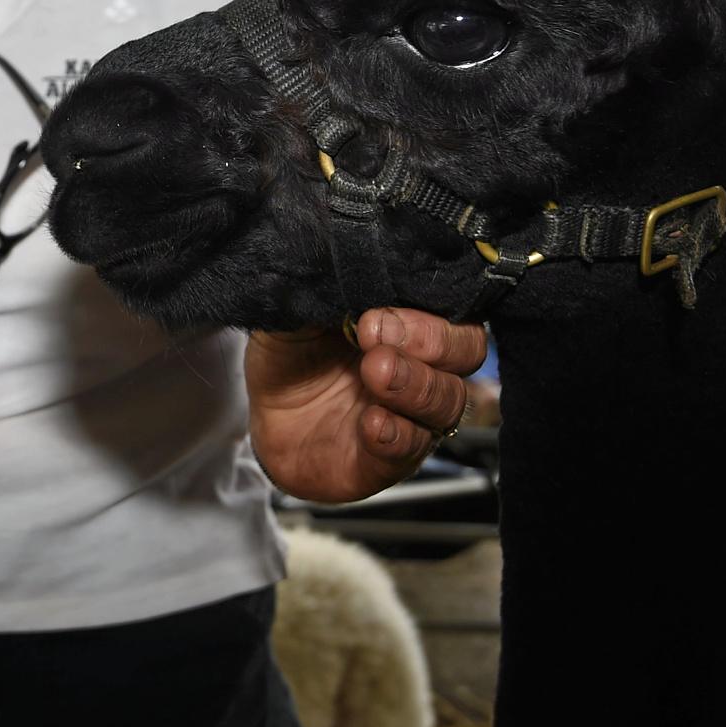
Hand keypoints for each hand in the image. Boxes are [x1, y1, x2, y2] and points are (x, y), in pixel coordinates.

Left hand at [245, 307, 483, 504]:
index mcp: (412, 323)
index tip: (375, 313)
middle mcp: (425, 367)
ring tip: (374, 372)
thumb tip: (346, 264)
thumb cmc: (291, 352)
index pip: (452, 308)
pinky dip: (396, 435)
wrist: (258, 413)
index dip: (426, 309)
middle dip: (429, 341)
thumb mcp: (299, 309)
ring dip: (415, 386)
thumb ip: (327, 288)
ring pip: (448, 402)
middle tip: (373, 333)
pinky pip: (412, 450)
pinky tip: (370, 422)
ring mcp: (413, 416)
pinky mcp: (390, 462)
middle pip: (467, 351)